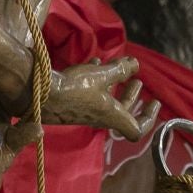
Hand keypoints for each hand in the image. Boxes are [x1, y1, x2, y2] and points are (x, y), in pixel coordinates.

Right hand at [41, 56, 159, 141]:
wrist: (38, 95)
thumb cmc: (74, 87)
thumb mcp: (101, 74)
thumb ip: (120, 70)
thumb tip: (136, 64)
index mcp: (112, 116)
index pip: (137, 130)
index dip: (149, 118)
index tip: (154, 102)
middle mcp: (100, 118)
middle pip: (122, 114)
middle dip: (132, 97)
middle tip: (138, 83)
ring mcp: (85, 113)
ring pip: (105, 102)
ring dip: (114, 87)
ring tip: (117, 69)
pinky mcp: (72, 105)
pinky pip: (90, 95)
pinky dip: (97, 81)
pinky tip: (94, 62)